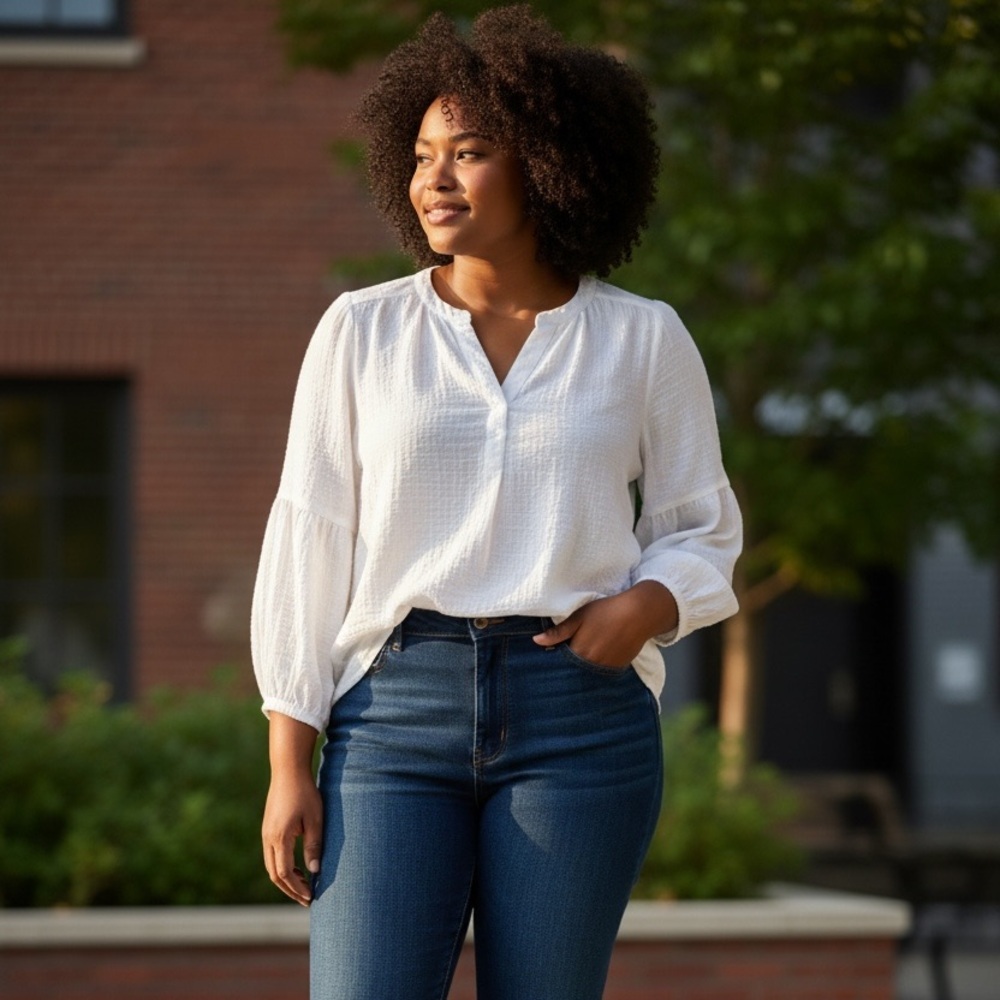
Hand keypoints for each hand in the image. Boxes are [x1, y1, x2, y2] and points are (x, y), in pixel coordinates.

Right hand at [262, 712, 322, 905]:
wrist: (288, 770)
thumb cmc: (305, 793)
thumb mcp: (315, 820)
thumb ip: (314, 846)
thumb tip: (315, 872)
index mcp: (279, 838)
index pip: (285, 874)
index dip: (298, 888)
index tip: (311, 897)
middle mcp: (268, 838)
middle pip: (275, 874)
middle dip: (290, 889)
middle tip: (307, 899)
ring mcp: (266, 833)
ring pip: (271, 866)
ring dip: (286, 879)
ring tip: (304, 885)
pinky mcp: (268, 828)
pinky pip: (272, 855)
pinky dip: (283, 866)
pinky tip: (297, 867)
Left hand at [532, 581, 677, 667]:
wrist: (638, 614)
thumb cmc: (606, 611)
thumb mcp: (579, 617)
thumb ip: (558, 632)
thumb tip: (536, 641)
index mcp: (579, 652)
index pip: (561, 662)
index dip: (557, 657)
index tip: (554, 652)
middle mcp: (591, 665)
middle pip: (574, 670)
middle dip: (569, 665)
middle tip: (570, 652)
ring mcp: (606, 668)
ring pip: (588, 672)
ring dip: (584, 666)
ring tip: (587, 651)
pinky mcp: (618, 668)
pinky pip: (602, 672)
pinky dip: (597, 666)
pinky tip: (600, 654)